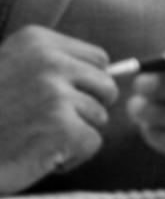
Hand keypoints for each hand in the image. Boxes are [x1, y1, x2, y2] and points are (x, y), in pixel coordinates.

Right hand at [0, 26, 116, 192]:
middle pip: (105, 87)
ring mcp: (56, 94)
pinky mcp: (62, 127)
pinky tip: (37, 156)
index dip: (83, 85)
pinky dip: (70, 157)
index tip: (53, 99)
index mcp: (37, 41)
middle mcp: (49, 62)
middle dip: (83, 109)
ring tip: (31, 138)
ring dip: (72, 134)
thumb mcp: (12, 72)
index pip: (97, 59)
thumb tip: (118, 74)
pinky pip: (92, 142)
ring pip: (98, 117)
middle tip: (41, 123)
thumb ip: (54, 66)